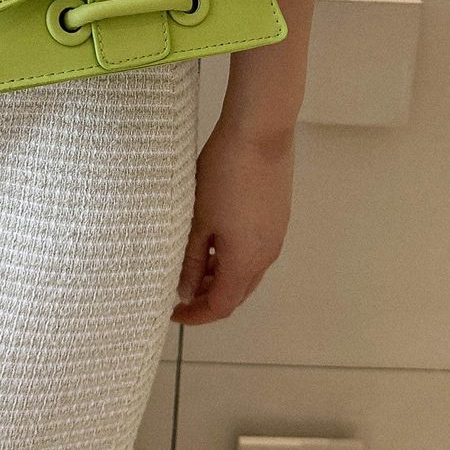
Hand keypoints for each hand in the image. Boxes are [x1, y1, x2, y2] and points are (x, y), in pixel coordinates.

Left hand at [170, 115, 293, 325]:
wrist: (259, 134)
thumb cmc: (223, 176)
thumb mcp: (199, 220)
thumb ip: (193, 260)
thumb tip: (187, 292)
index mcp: (246, 262)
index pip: (221, 306)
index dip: (196, 315)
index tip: (172, 311)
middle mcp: (267, 255)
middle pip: (238, 292)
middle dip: (209, 298)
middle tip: (179, 291)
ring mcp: (276, 234)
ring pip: (247, 271)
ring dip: (221, 276)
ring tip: (192, 264)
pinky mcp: (277, 216)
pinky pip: (254, 251)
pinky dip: (233, 257)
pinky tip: (213, 239)